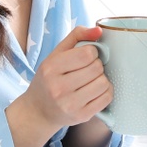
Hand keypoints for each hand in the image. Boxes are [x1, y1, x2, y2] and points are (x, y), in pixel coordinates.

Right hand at [6, 26, 111, 146]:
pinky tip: (95, 90)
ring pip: (103, 83)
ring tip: (92, 80)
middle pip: (96, 68)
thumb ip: (76, 36)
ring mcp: (70, 104)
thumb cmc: (49, 79)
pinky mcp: (81, 116)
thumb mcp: (55, 54)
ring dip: (102, 79)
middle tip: (89, 69)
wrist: (39, 111)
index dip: (92, 52)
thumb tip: (99, 30)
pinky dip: (106, 91)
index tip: (87, 56)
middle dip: (97, 65)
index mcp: (51, 68)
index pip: (87, 54)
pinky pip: (106, 98)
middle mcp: (58, 87)